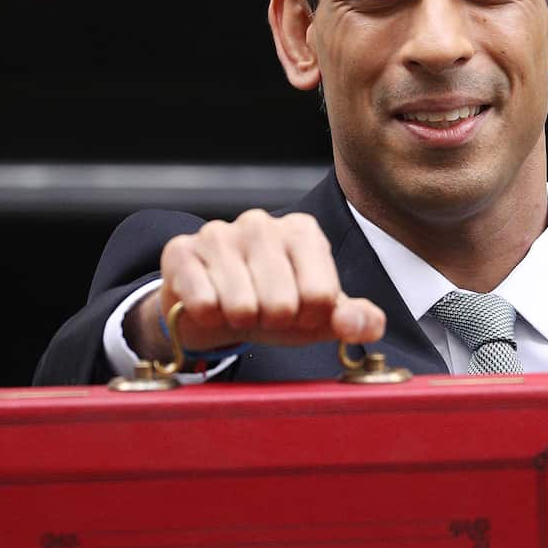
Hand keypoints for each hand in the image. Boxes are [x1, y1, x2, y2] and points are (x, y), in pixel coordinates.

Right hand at [127, 210, 385, 358]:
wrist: (211, 307)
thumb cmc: (271, 306)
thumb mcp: (317, 317)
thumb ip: (353, 320)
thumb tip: (367, 325)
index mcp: (302, 231)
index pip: (322, 295)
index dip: (309, 318)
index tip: (298, 311)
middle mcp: (261, 222)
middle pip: (282, 304)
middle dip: (273, 322)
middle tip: (263, 312)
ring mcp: (218, 233)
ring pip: (242, 306)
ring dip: (240, 321)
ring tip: (237, 309)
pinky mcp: (180, 250)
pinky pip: (203, 303)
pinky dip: (207, 318)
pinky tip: (208, 304)